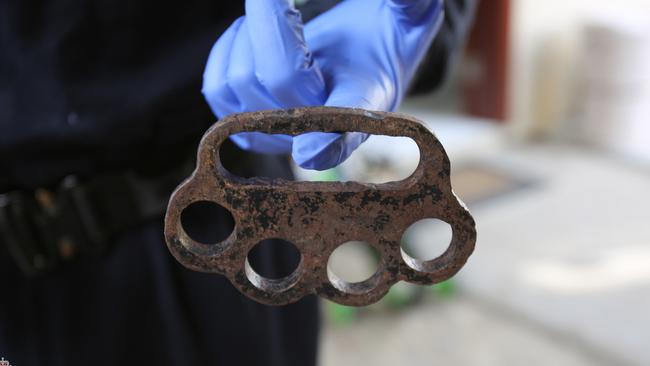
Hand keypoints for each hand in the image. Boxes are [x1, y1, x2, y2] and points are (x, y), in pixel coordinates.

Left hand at [202, 0, 442, 169]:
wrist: (356, 62)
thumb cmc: (383, 39)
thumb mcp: (409, 18)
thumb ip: (412, 4)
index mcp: (365, 105)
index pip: (345, 129)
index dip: (327, 144)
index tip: (309, 151)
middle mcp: (320, 132)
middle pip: (275, 78)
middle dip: (269, 21)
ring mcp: (281, 136)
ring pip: (239, 80)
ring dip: (249, 36)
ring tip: (275, 21)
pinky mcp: (248, 128)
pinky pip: (217, 88)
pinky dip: (227, 52)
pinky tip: (253, 40)